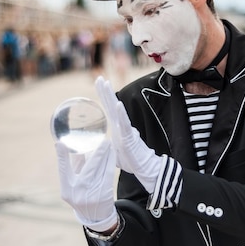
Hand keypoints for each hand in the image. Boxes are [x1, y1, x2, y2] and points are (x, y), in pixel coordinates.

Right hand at [55, 139, 117, 230]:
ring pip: (100, 169)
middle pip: (88, 168)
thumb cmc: (82, 195)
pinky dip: (110, 162)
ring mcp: (91, 193)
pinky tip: (112, 154)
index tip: (60, 143)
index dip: (61, 156)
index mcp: (66, 188)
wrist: (95, 217)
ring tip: (108, 144)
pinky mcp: (104, 194)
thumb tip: (77, 148)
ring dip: (106, 155)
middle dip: (97, 152)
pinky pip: (108, 173)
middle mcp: (77, 191)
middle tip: (103, 141)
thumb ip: (75, 168)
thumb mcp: (73, 186)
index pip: (62, 170)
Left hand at [95, 76, 161, 192]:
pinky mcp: (129, 136)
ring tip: (106, 83)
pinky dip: (121, 113)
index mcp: (117, 128)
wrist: (144, 168)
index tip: (99, 83)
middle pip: (111, 105)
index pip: (108, 108)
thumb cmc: (132, 161)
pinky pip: (125, 123)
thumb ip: (108, 148)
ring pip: (116, 110)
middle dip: (105, 91)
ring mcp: (125, 129)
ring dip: (111, 96)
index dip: (104, 96)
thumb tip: (102, 148)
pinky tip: (118, 103)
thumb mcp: (114, 153)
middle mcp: (121, 125)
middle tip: (99, 77)